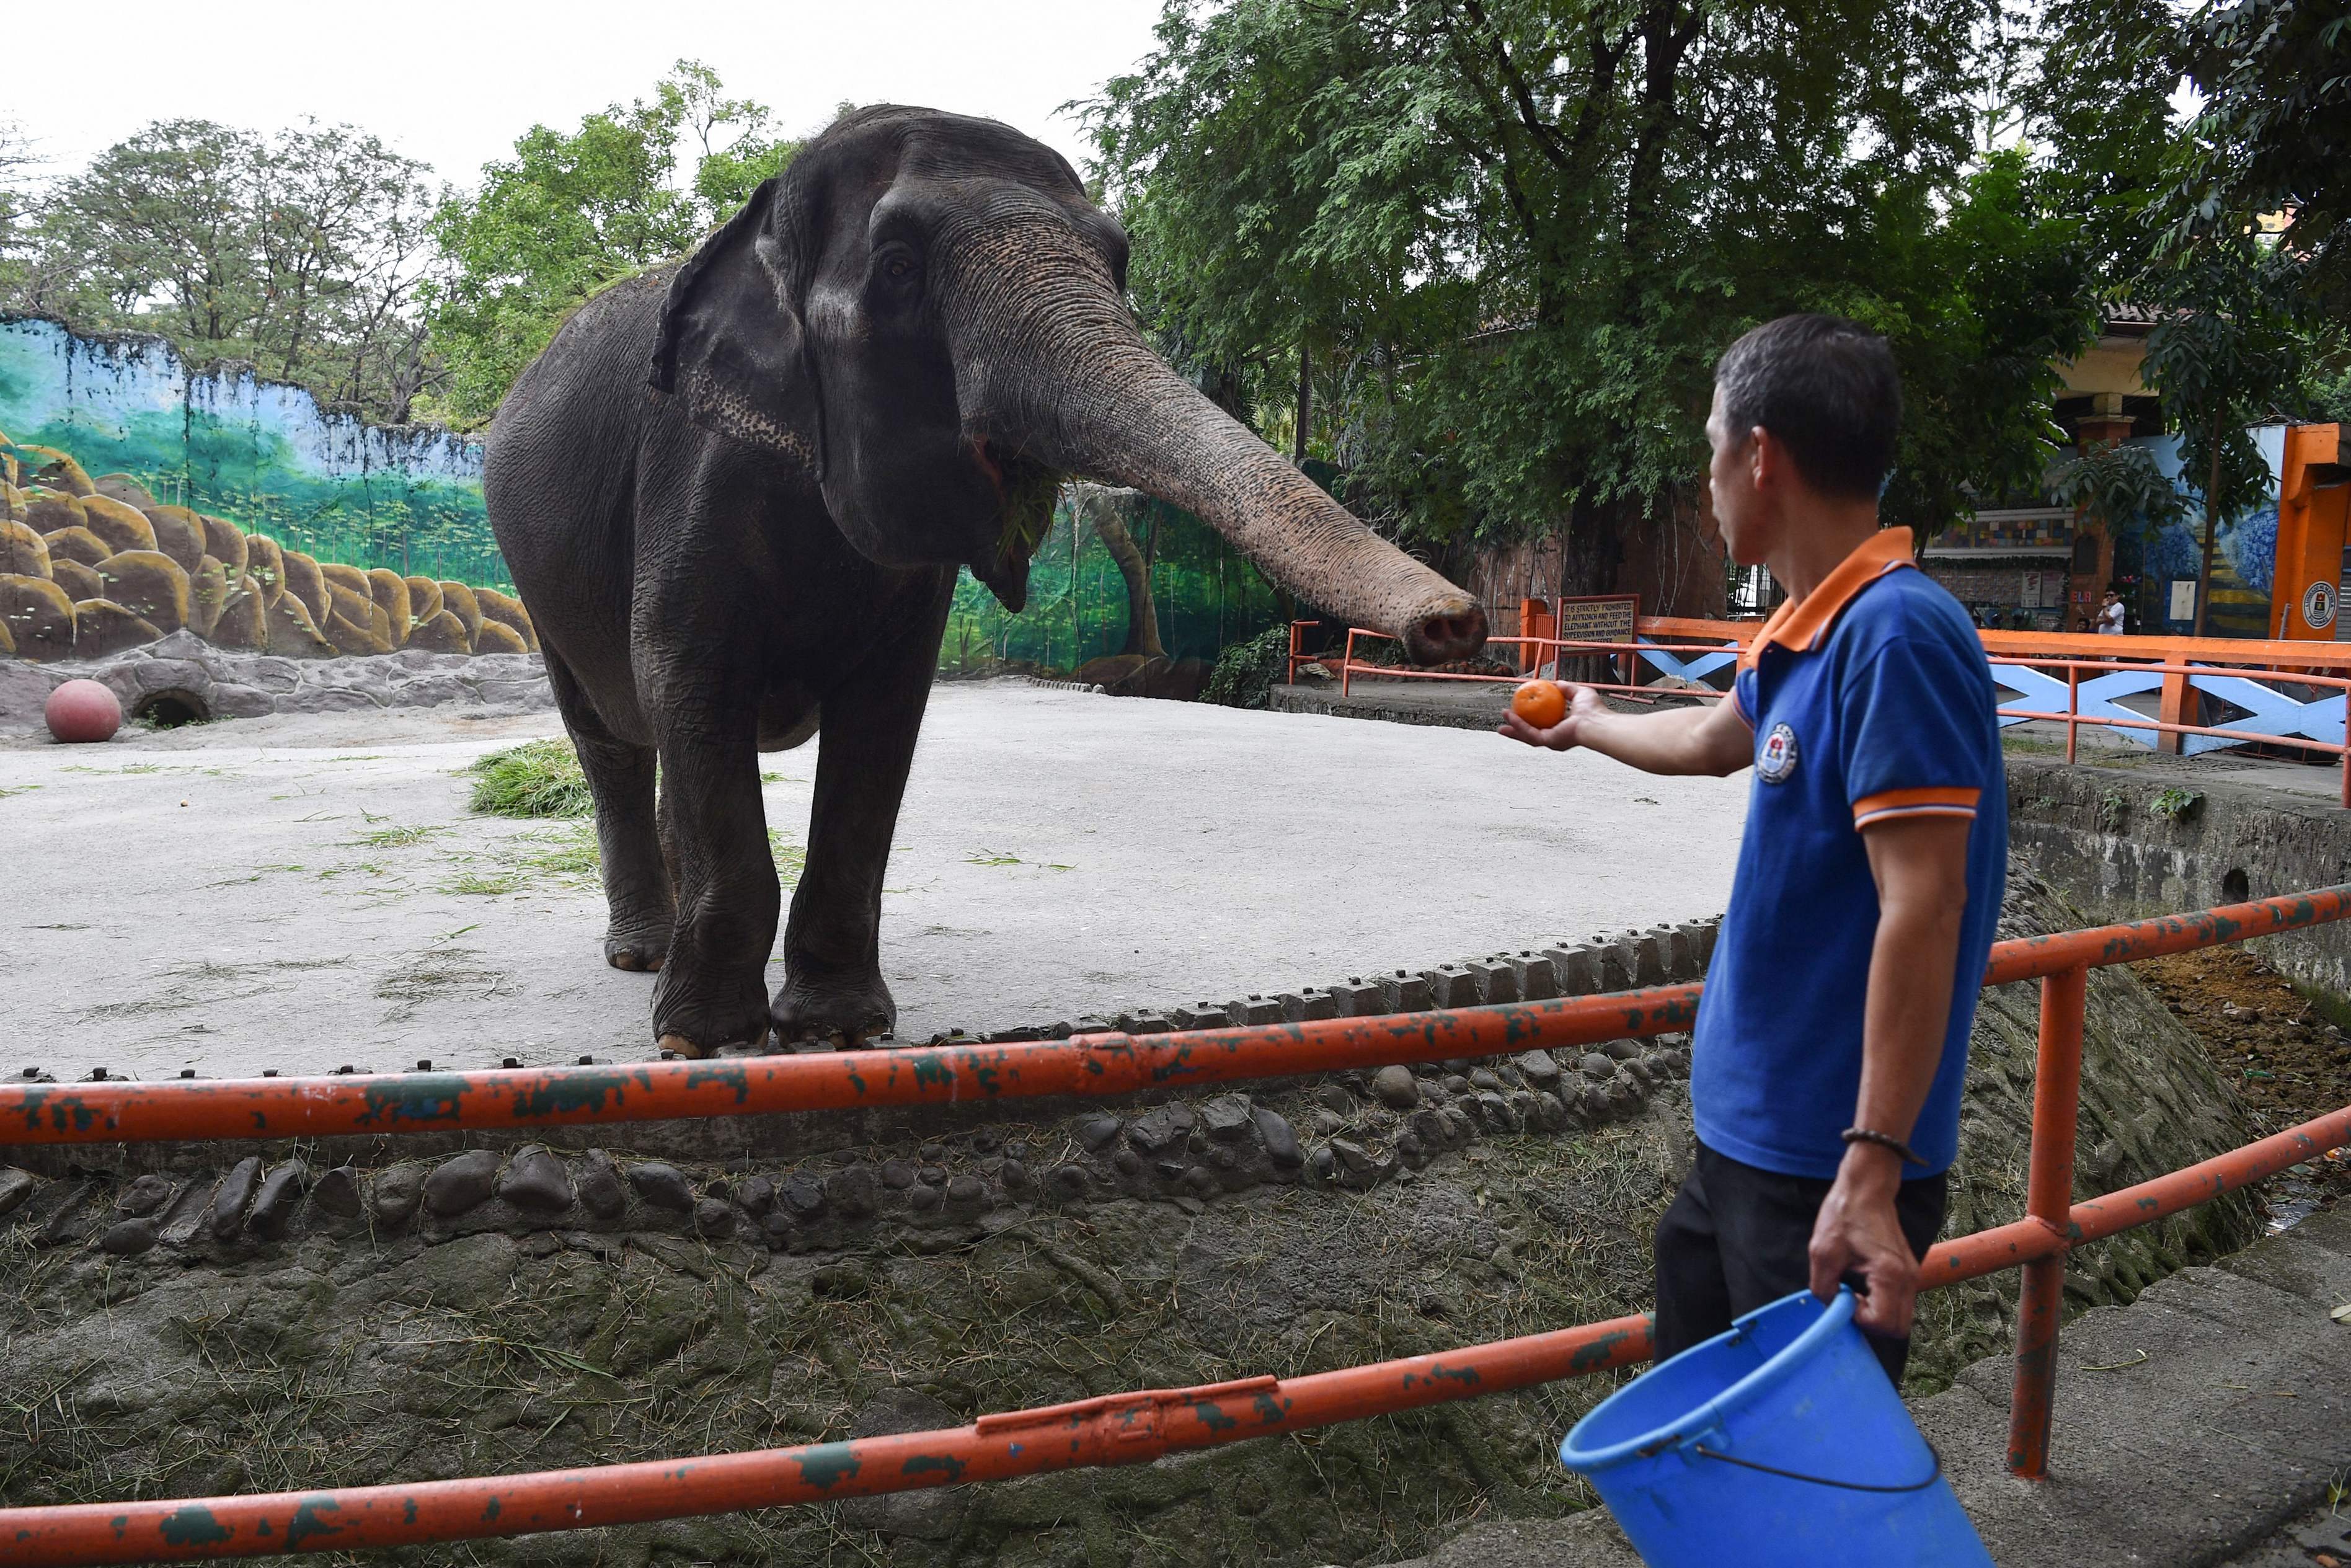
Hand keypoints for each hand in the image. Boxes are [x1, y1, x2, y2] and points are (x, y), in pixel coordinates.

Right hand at [1497, 683, 1605, 749]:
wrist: (1596, 721)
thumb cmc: (1593, 709)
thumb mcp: (1578, 692)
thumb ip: (1566, 688)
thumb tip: (1554, 683)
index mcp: (1563, 726)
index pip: (1544, 722)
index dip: (1532, 716)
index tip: (1522, 708)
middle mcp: (1556, 735)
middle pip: (1531, 731)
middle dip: (1517, 727)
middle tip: (1506, 719)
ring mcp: (1551, 740)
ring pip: (1527, 734)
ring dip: (1514, 726)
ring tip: (1503, 718)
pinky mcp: (1548, 741)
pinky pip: (1529, 732)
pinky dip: (1519, 725)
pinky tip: (1510, 717)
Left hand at [1807, 1142, 1919, 1339]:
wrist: (1866, 1189)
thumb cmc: (1844, 1215)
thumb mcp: (1822, 1251)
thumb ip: (1824, 1287)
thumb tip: (1832, 1308)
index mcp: (1890, 1273)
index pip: (1884, 1324)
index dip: (1860, 1320)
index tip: (1845, 1298)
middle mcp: (1909, 1278)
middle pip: (1898, 1328)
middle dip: (1871, 1324)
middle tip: (1850, 1301)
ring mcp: (1912, 1275)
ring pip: (1901, 1318)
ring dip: (1877, 1314)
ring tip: (1855, 1292)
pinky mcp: (1908, 1272)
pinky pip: (1899, 1303)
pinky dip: (1883, 1304)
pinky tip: (1863, 1285)